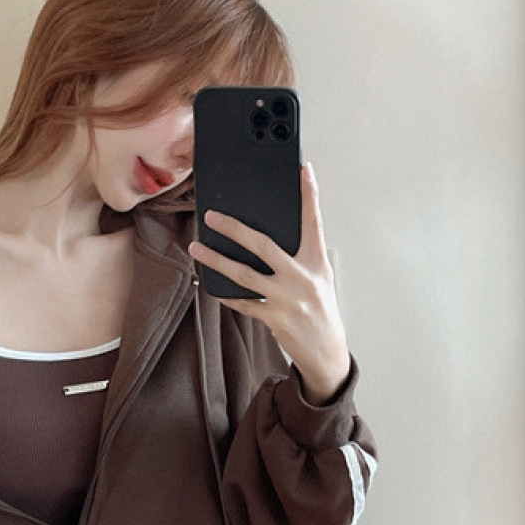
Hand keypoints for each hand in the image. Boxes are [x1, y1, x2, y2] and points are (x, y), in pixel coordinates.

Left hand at [187, 162, 351, 404]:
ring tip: (197, 249)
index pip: (313, 223)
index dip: (310, 196)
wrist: (327, 353)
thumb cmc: (321, 311)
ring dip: (216, 261)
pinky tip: (213, 287)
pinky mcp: (274, 319)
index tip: (304, 171)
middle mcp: (302, 278)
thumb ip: (302, 258)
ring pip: (244, 274)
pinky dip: (227, 295)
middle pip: (263, 245)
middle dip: (234, 229)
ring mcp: (286, 299)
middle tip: (212, 217)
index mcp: (316, 263)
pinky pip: (244, 303)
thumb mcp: (320, 279)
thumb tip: (269, 239)